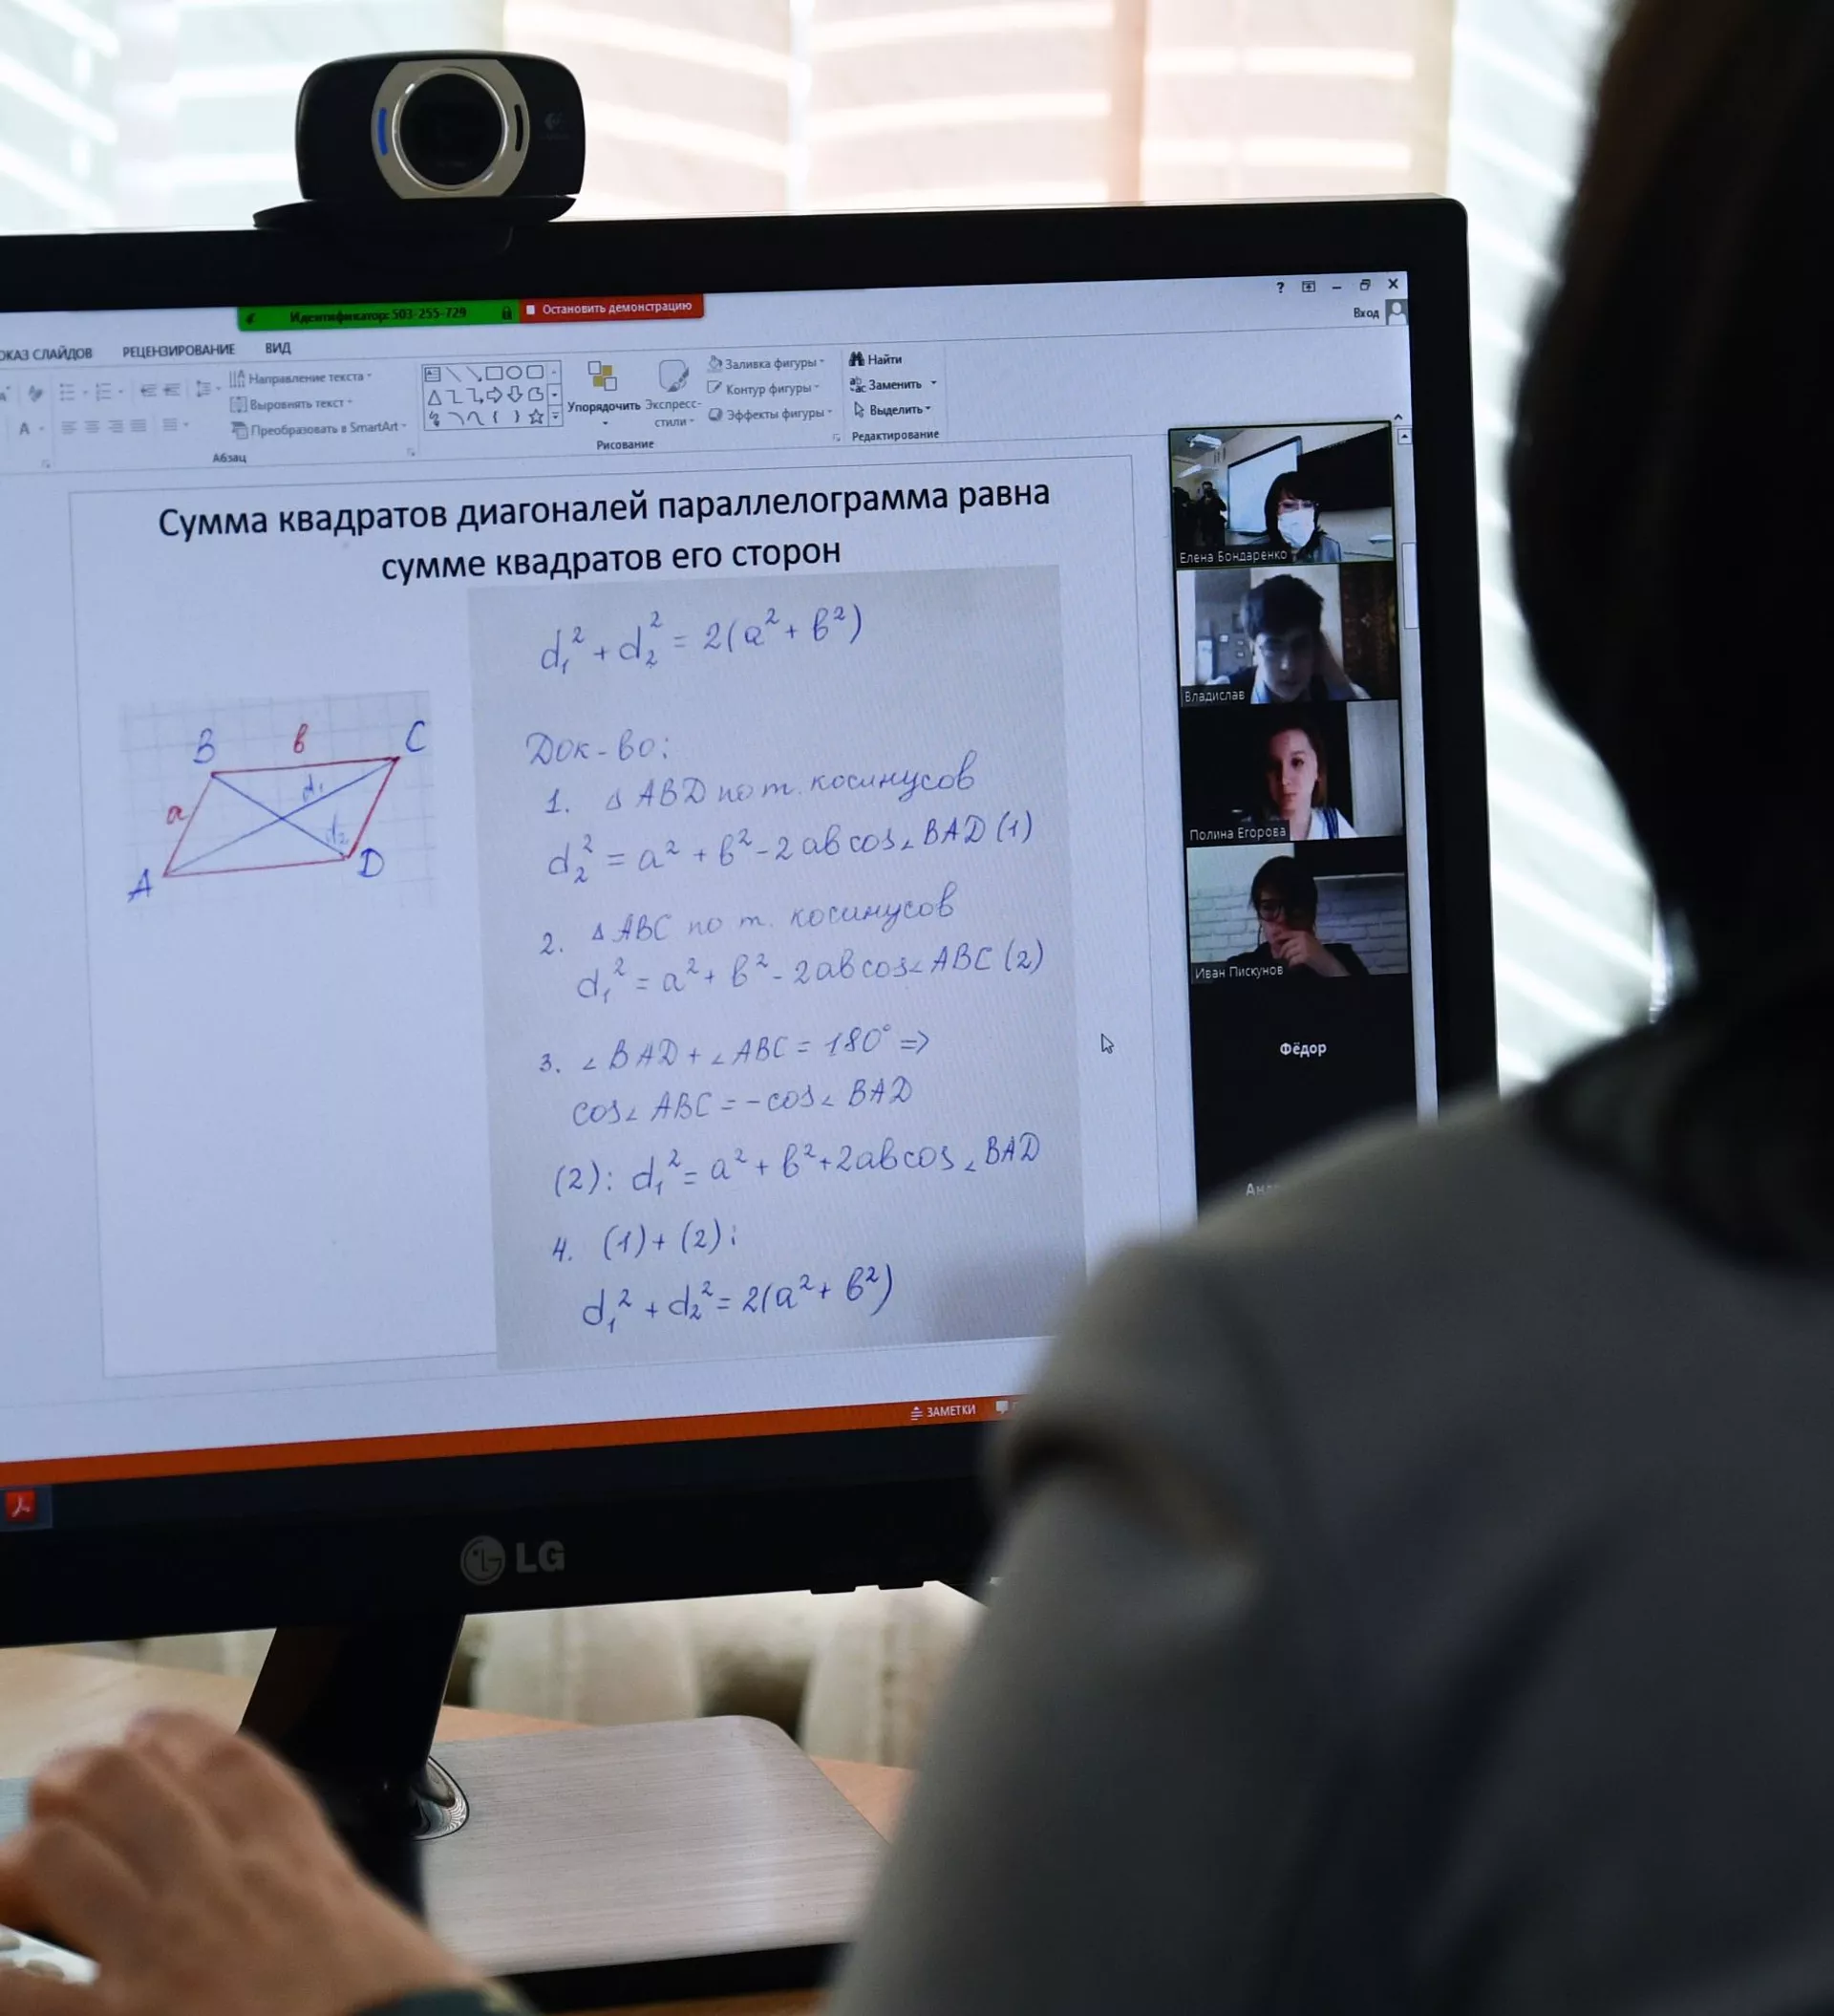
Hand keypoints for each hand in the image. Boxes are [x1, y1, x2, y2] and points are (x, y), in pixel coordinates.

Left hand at [0, 1711, 478, 2015]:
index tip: (145, 1741)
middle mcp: (222, 1880)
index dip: (168, 1735)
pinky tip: (3, 1971)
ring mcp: (160, 1948)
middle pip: (121, 1780)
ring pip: (54, 1852)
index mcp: (298, 1856)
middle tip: (60, 1809)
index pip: (221, 1756)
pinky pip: (13, 1981)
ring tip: (13, 1888)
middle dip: (75, 1782)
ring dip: (21, 1863)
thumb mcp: (383, 1939)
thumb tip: (318, 1917)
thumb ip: (333, 1913)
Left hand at [1265, 923, 1347, 977]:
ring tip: (1291, 963)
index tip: (1273, 944)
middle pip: (1285, 946)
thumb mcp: (1308, 942)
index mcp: (1303, 933)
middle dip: (1282, 953)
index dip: (1278, 939)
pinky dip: (1292, 965)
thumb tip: (1279, 942)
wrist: (1329, 963)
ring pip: (1288, 954)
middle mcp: (1303, 938)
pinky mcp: (1305, 956)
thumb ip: (1296, 940)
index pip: (1286, 934)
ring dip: (1288, 960)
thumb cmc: (1318, 954)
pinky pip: (1292, 961)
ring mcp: (1304, 947)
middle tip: (1281, 958)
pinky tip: (1294, 966)